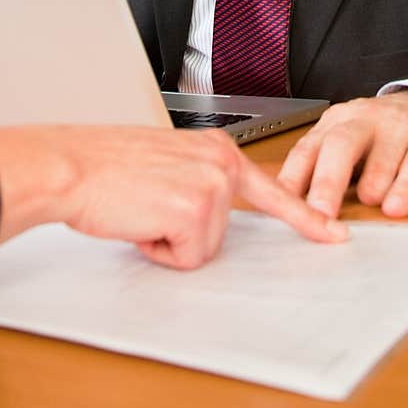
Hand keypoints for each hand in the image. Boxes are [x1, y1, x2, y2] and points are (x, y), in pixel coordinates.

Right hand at [0, 124, 348, 268]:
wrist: (72, 166)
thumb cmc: (105, 168)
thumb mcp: (165, 163)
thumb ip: (196, 180)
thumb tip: (207, 216)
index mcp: (216, 149)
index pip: (271, 189)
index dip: (305, 218)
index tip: (336, 235)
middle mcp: (222, 162)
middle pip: (222, 232)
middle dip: (183, 234)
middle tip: (148, 206)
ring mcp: (212, 186)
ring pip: (202, 248)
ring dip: (167, 240)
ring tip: (139, 209)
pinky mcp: (195, 211)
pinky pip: (184, 257)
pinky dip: (157, 249)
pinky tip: (137, 219)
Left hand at [277, 91, 407, 218]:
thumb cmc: (375, 137)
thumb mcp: (343, 148)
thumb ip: (318, 173)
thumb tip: (291, 213)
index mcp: (333, 124)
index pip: (306, 150)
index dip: (292, 181)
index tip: (284, 211)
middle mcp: (362, 121)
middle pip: (339, 146)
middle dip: (327, 182)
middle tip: (321, 214)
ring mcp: (396, 129)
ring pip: (380, 156)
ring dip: (372, 184)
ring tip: (368, 203)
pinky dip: (406, 189)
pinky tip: (396, 207)